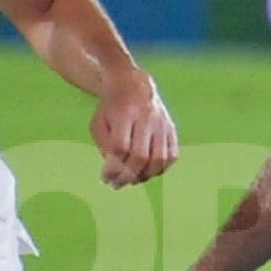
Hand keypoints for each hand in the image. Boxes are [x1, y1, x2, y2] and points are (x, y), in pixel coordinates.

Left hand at [91, 73, 177, 187]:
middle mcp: (146, 117)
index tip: (105, 178)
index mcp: (124, 113)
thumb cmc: (112, 109)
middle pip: (140, 156)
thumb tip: (116, 170)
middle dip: (127, 176)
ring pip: (158, 159)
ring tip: (132, 180)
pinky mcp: (172, 128)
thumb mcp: (99, 123)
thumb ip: (104, 147)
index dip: (112, 168)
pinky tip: (147, 172)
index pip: (120, 147)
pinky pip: (171, 156)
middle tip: (117, 184)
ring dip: (144, 176)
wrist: (133, 85)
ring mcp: (162, 123)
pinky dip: (160, 169)